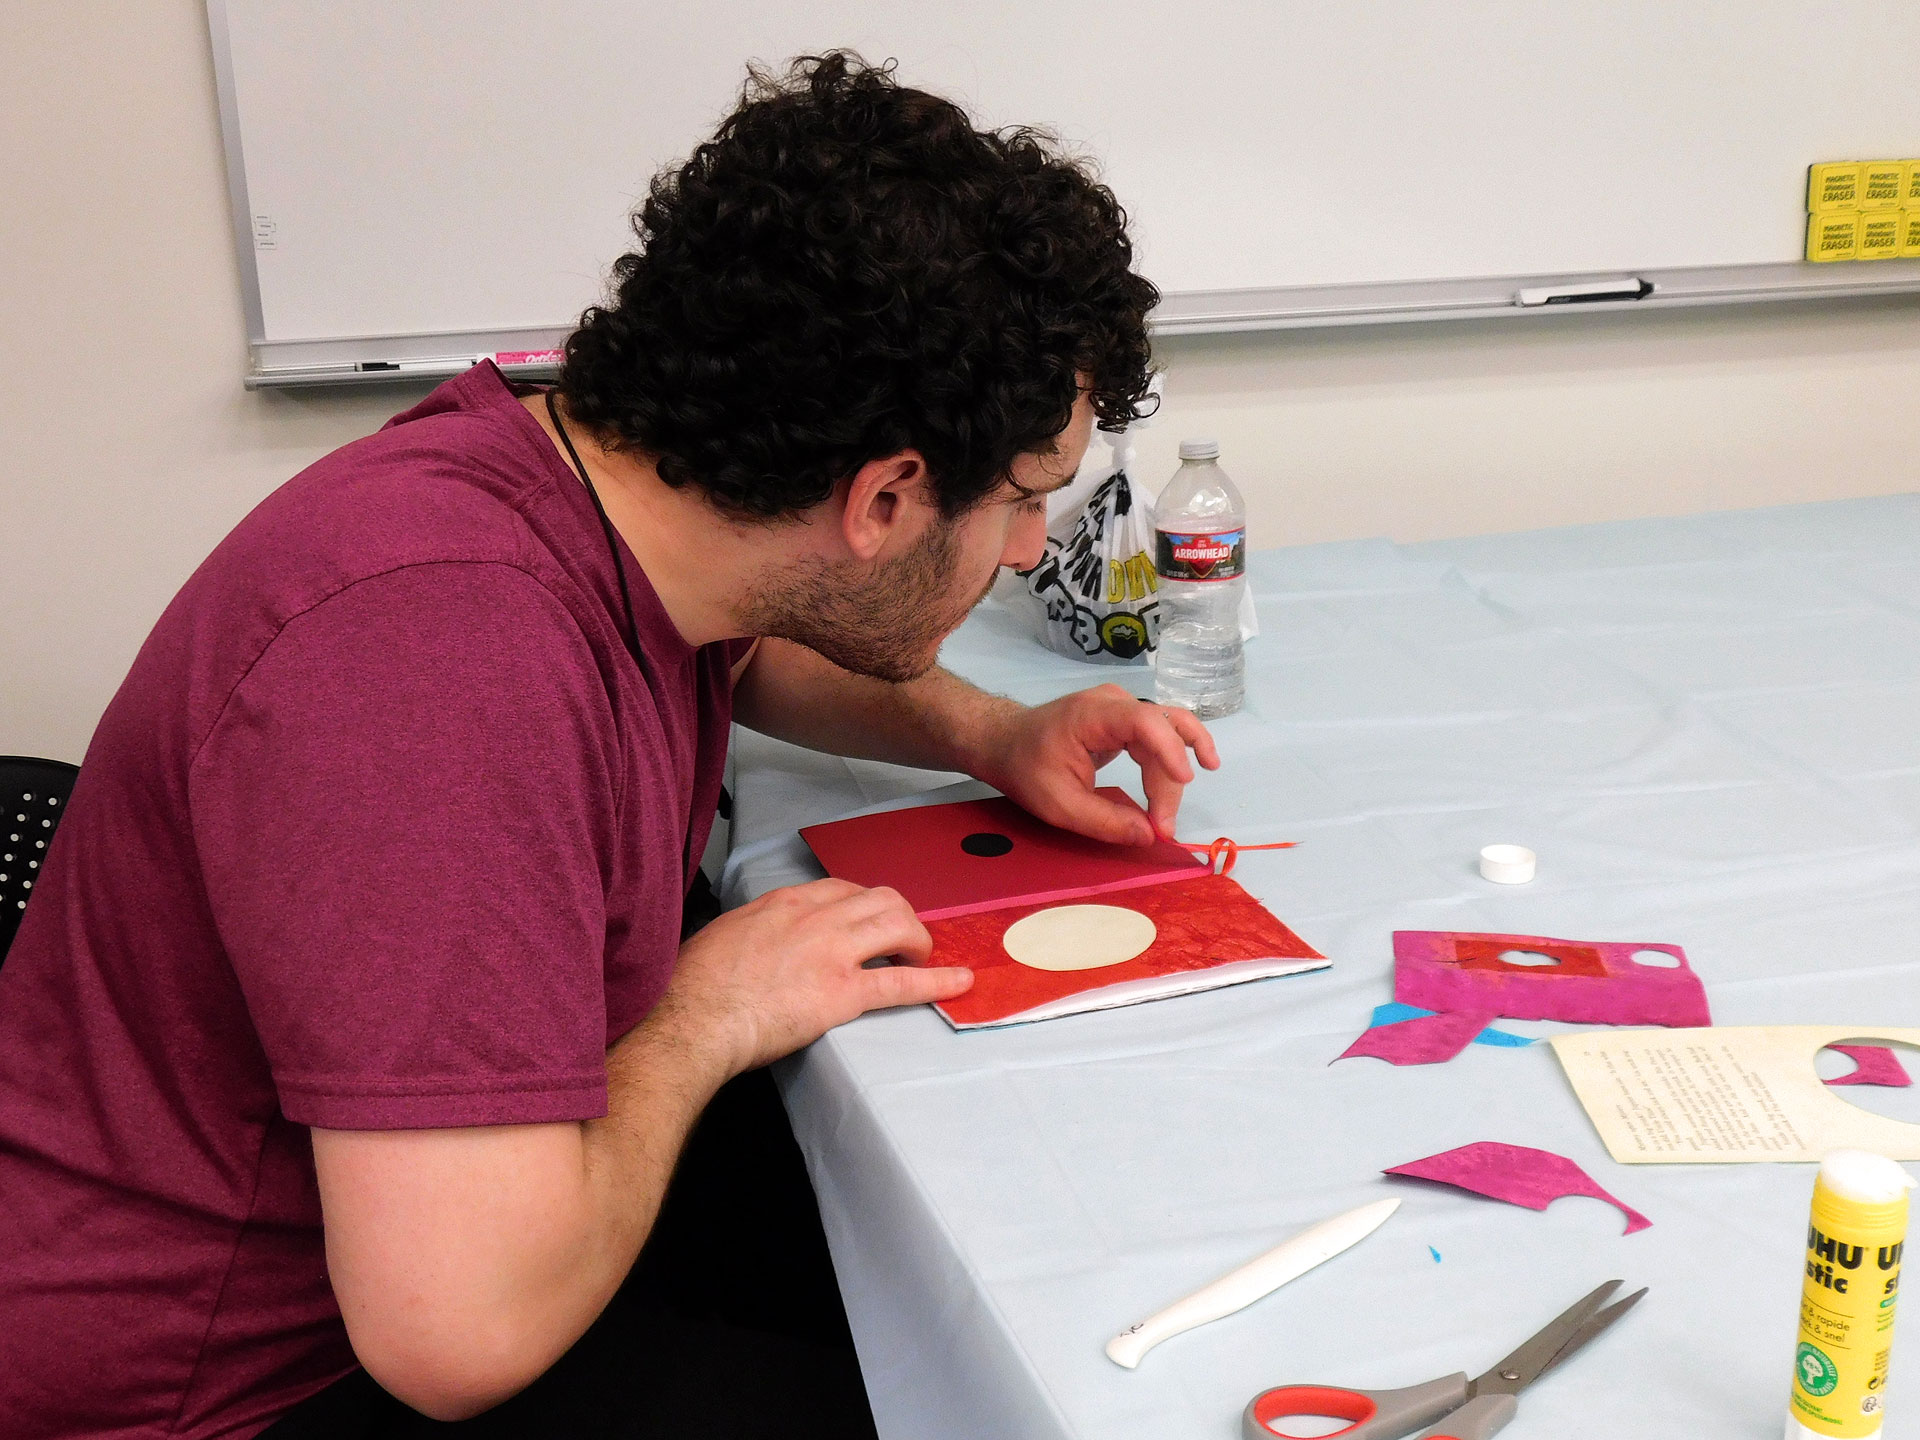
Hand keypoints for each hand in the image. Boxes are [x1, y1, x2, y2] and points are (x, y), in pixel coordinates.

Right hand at [647, 879, 971, 1077]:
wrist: (693, 1020)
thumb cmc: (694, 988)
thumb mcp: (722, 936)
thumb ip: (752, 931)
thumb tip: (755, 943)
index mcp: (782, 903)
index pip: (841, 888)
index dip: (865, 904)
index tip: (870, 919)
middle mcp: (813, 917)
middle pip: (879, 898)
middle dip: (901, 917)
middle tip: (904, 941)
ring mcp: (831, 951)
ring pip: (898, 925)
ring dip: (919, 940)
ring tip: (923, 958)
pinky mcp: (842, 992)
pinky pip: (902, 983)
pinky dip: (937, 981)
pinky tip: (958, 983)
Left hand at [971, 683, 1219, 845]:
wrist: (1004, 742)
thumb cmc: (1026, 768)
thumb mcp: (1059, 805)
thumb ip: (1105, 822)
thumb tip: (1149, 836)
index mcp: (1091, 715)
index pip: (1144, 720)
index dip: (1169, 747)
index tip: (1185, 778)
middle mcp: (1113, 702)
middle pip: (1162, 731)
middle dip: (1170, 779)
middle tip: (1163, 826)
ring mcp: (1120, 707)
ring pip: (1167, 732)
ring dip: (1176, 770)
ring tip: (1175, 809)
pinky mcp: (1123, 719)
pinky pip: (1157, 735)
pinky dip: (1169, 761)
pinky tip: (1185, 776)